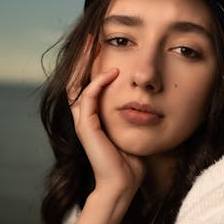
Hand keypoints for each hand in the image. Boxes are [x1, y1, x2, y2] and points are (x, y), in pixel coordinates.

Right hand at [68, 41, 144, 196]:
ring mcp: (83, 123)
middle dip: (83, 57)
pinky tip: (112, 73)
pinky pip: (88, 99)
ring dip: (86, 64)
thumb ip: (133, 115)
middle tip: (93, 37)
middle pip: (76, 79)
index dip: (91, 64)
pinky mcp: (87, 129)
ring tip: (96, 45)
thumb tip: (148, 101)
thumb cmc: (131, 163)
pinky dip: (98, 84)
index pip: (86, 83)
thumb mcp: (132, 131)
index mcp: (92, 118)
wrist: (122, 186)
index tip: (102, 45)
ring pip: (77, 85)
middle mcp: (83, 118)